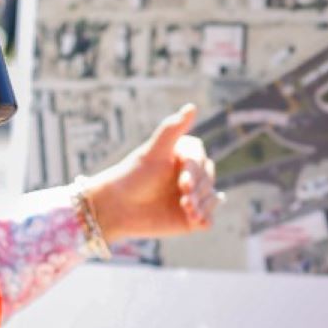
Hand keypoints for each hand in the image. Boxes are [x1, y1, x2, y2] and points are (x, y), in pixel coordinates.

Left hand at [84, 104, 220, 242]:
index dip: (194, 173)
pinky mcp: (192, 217)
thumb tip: (192, 106)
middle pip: (208, 180)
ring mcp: (194, 196)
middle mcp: (193, 174)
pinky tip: (196, 221)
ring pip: (210, 199)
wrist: (118, 206)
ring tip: (188, 211)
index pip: (200, 162)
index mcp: (186, 155)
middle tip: (185, 201)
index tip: (182, 184)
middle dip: (198, 191)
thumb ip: (171, 130)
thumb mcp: (152, 152)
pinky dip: (204, 219)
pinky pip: (208, 218)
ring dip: (202, 205)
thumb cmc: (133, 175)